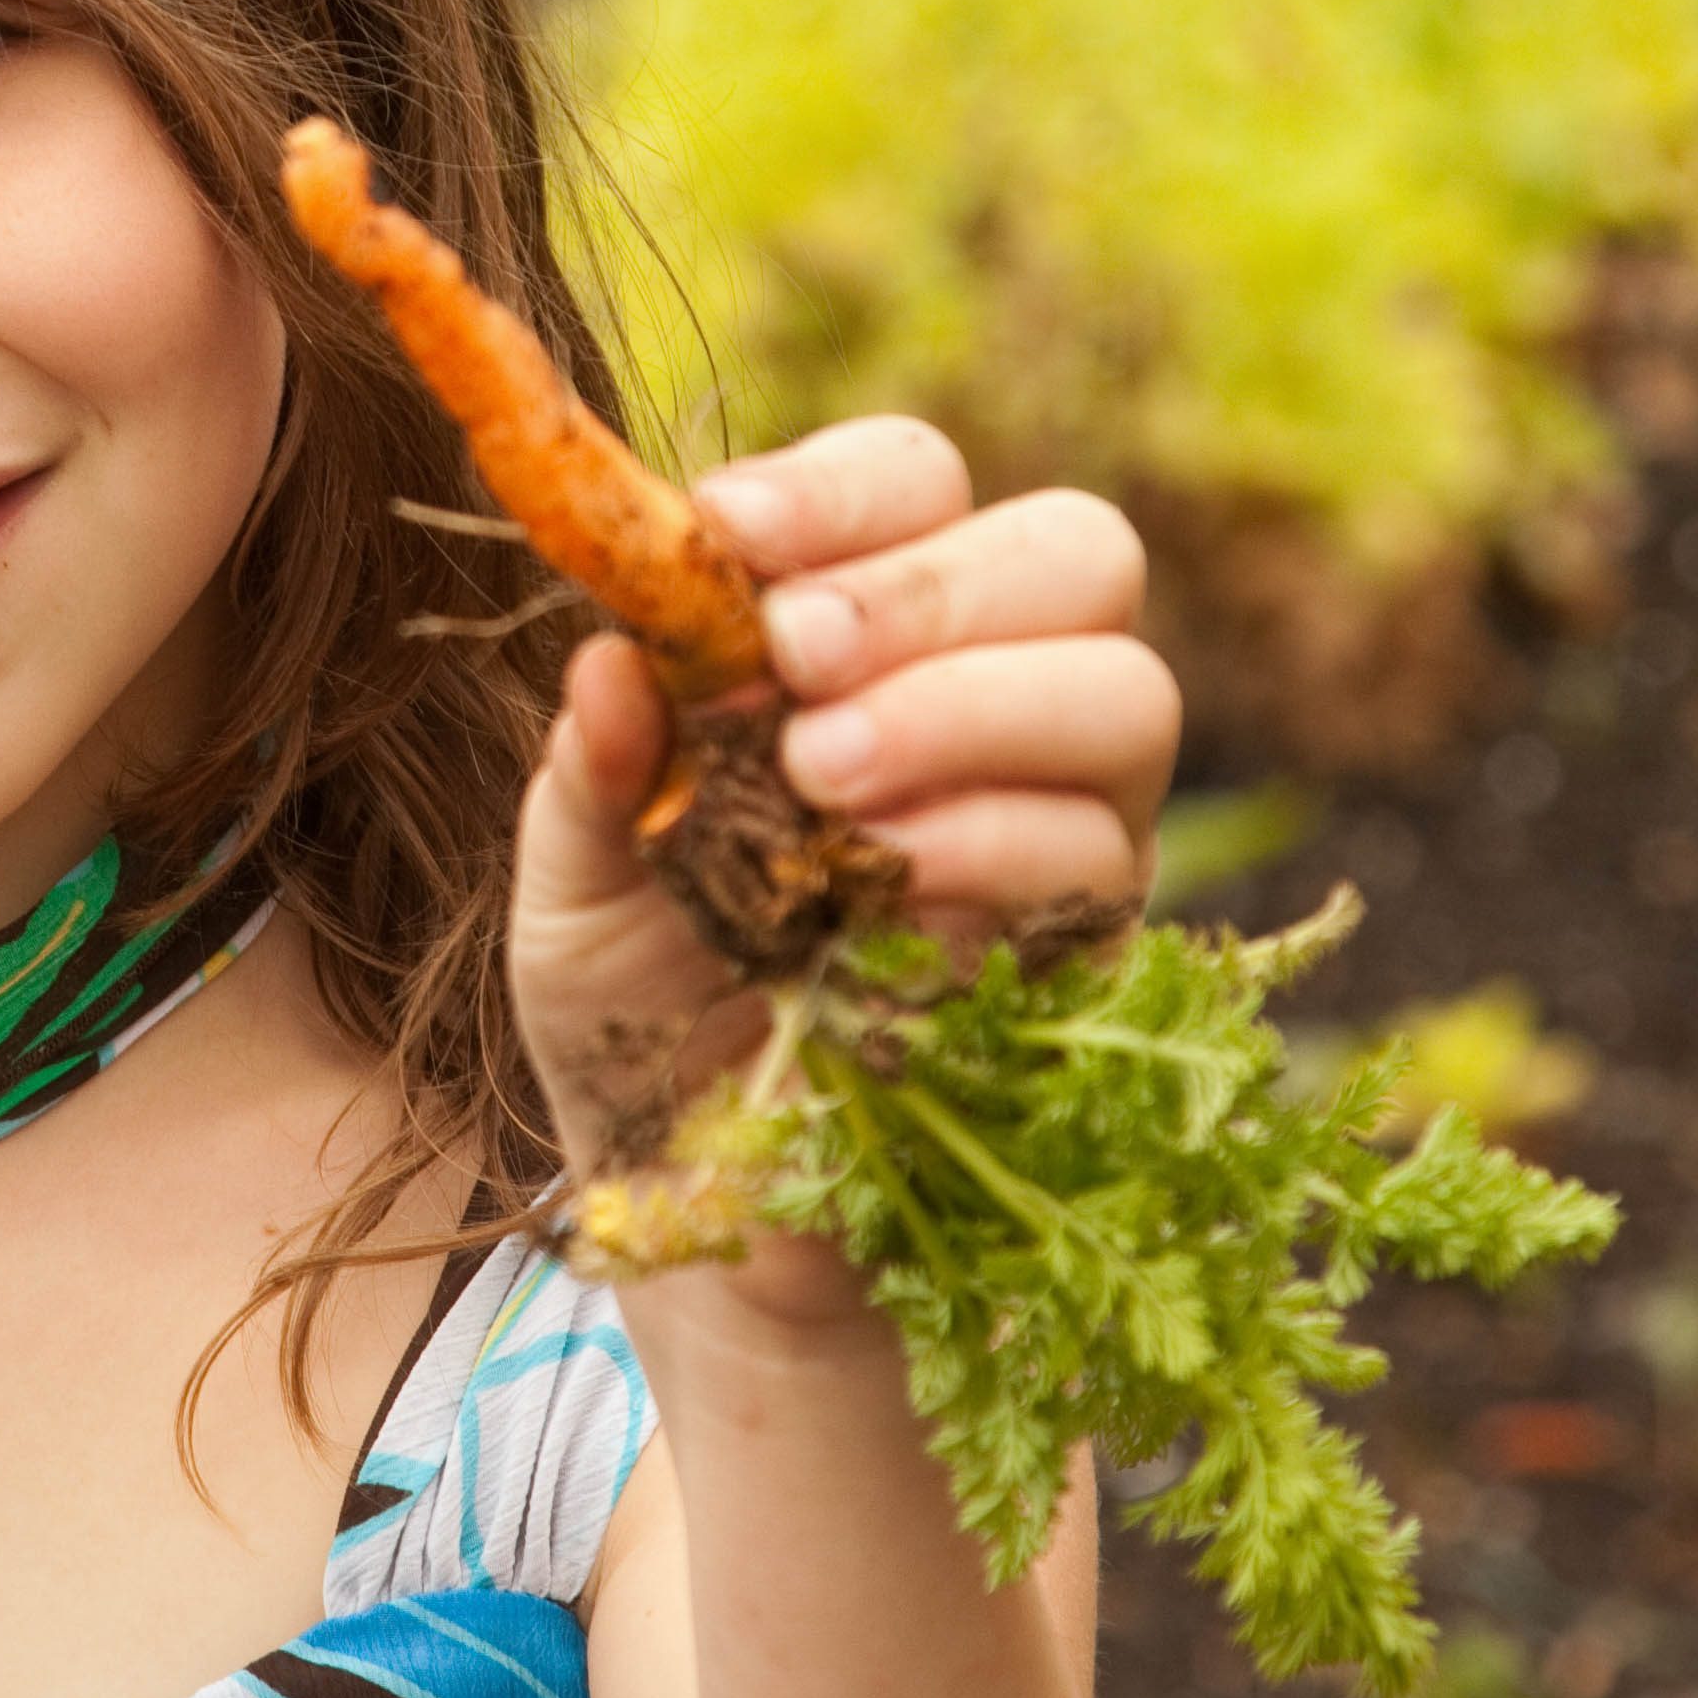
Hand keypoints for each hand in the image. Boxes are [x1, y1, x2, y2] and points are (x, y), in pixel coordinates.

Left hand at [506, 416, 1180, 1315]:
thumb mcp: (571, 895)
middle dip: (931, 584)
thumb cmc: (639, 1019)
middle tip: (796, 656)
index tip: (725, 536)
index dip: (843, 490)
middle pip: (1078, 551)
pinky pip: (1103, 853)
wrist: (703, 1213)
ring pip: (1125, 693)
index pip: (918, 483)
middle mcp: (991, 702)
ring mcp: (1066, 821)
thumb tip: (610, 659)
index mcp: (862, 640)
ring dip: (972, 704)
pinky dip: (992, 841)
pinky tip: (882, 878)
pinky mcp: (1094, 949)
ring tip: (823, 774)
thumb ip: (590, 777)